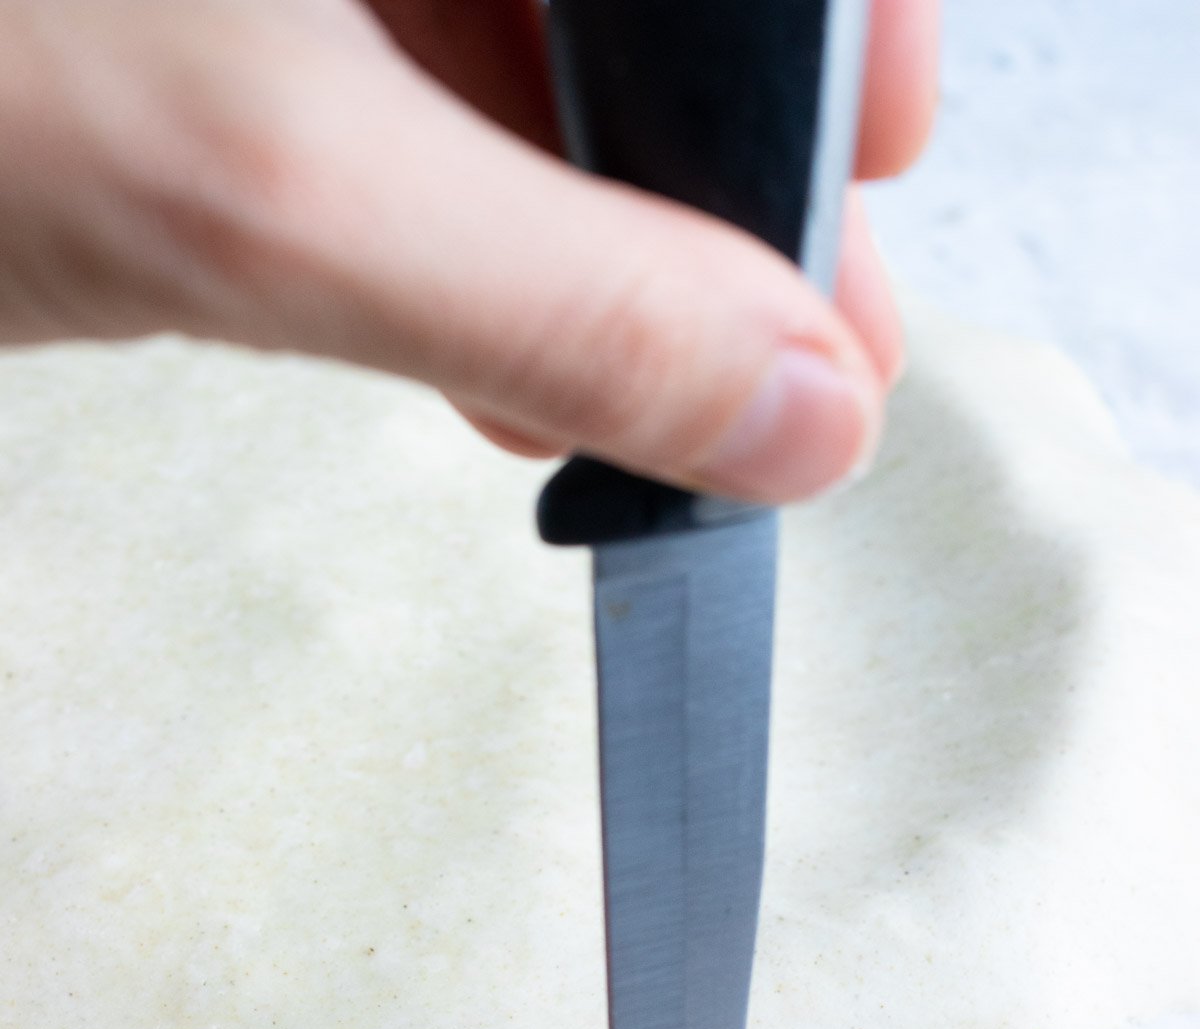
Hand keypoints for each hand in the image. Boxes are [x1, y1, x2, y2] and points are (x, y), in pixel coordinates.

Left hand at [0, 0, 936, 502]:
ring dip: (584, 229)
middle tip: (782, 349)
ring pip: (498, 37)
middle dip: (704, 161)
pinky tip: (494, 364)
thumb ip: (567, 301)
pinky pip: (386, 76)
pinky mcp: (207, 9)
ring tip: (639, 405)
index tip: (876, 166)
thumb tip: (804, 409)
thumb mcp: (268, 189)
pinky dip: (457, 227)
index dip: (818, 23)